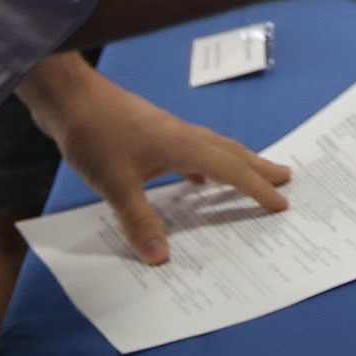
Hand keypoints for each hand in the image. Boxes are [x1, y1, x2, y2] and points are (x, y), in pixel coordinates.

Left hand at [19, 56, 287, 265]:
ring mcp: (166, 132)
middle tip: (286, 179)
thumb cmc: (96, 135)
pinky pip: (190, 152)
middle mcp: (182, 136)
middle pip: (230, 152)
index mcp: (183, 146)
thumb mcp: (115, 184)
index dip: (256, 188)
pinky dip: (203, 167)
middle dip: (258, 167)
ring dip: (235, 164)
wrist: (69, 98)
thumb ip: (139, 220)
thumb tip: (161, 258)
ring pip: (212, 149)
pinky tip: (196, 180)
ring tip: (252, 176)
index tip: (281, 204)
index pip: (230, 169)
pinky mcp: (150, 134)